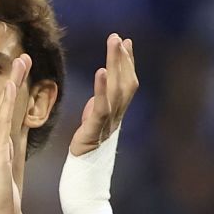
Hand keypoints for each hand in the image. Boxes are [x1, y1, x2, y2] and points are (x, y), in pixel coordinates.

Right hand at [0, 53, 31, 213]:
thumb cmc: (0, 205)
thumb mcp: (7, 176)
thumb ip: (7, 160)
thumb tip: (9, 147)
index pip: (6, 115)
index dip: (13, 94)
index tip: (20, 74)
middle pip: (3, 105)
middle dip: (13, 81)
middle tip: (22, 56)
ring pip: (2, 109)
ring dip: (11, 84)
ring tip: (20, 63)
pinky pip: (0, 124)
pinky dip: (4, 105)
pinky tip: (9, 89)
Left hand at [67, 33, 137, 156]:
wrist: (86, 175)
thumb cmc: (88, 147)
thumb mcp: (94, 119)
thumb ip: (99, 104)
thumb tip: (98, 87)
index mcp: (118, 112)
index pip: (127, 83)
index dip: (128, 63)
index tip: (126, 42)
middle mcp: (118, 115)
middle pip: (125, 82)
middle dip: (122, 58)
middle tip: (117, 37)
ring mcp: (109, 123)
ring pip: (117, 89)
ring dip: (116, 65)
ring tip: (114, 44)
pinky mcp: (96, 130)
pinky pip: (102, 107)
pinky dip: (102, 88)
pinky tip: (101, 71)